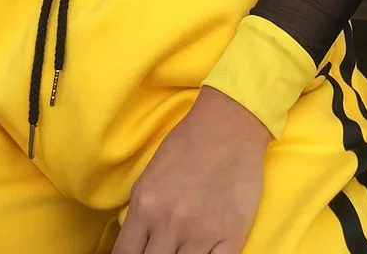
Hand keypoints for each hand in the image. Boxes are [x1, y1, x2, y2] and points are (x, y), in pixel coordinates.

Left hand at [114, 86, 271, 253]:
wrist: (228, 125)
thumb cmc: (187, 144)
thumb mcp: (149, 177)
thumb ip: (139, 215)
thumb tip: (133, 247)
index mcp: (145, 205)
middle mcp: (170, 222)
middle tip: (163, 251)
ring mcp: (202, 232)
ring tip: (183, 250)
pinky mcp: (232, 236)